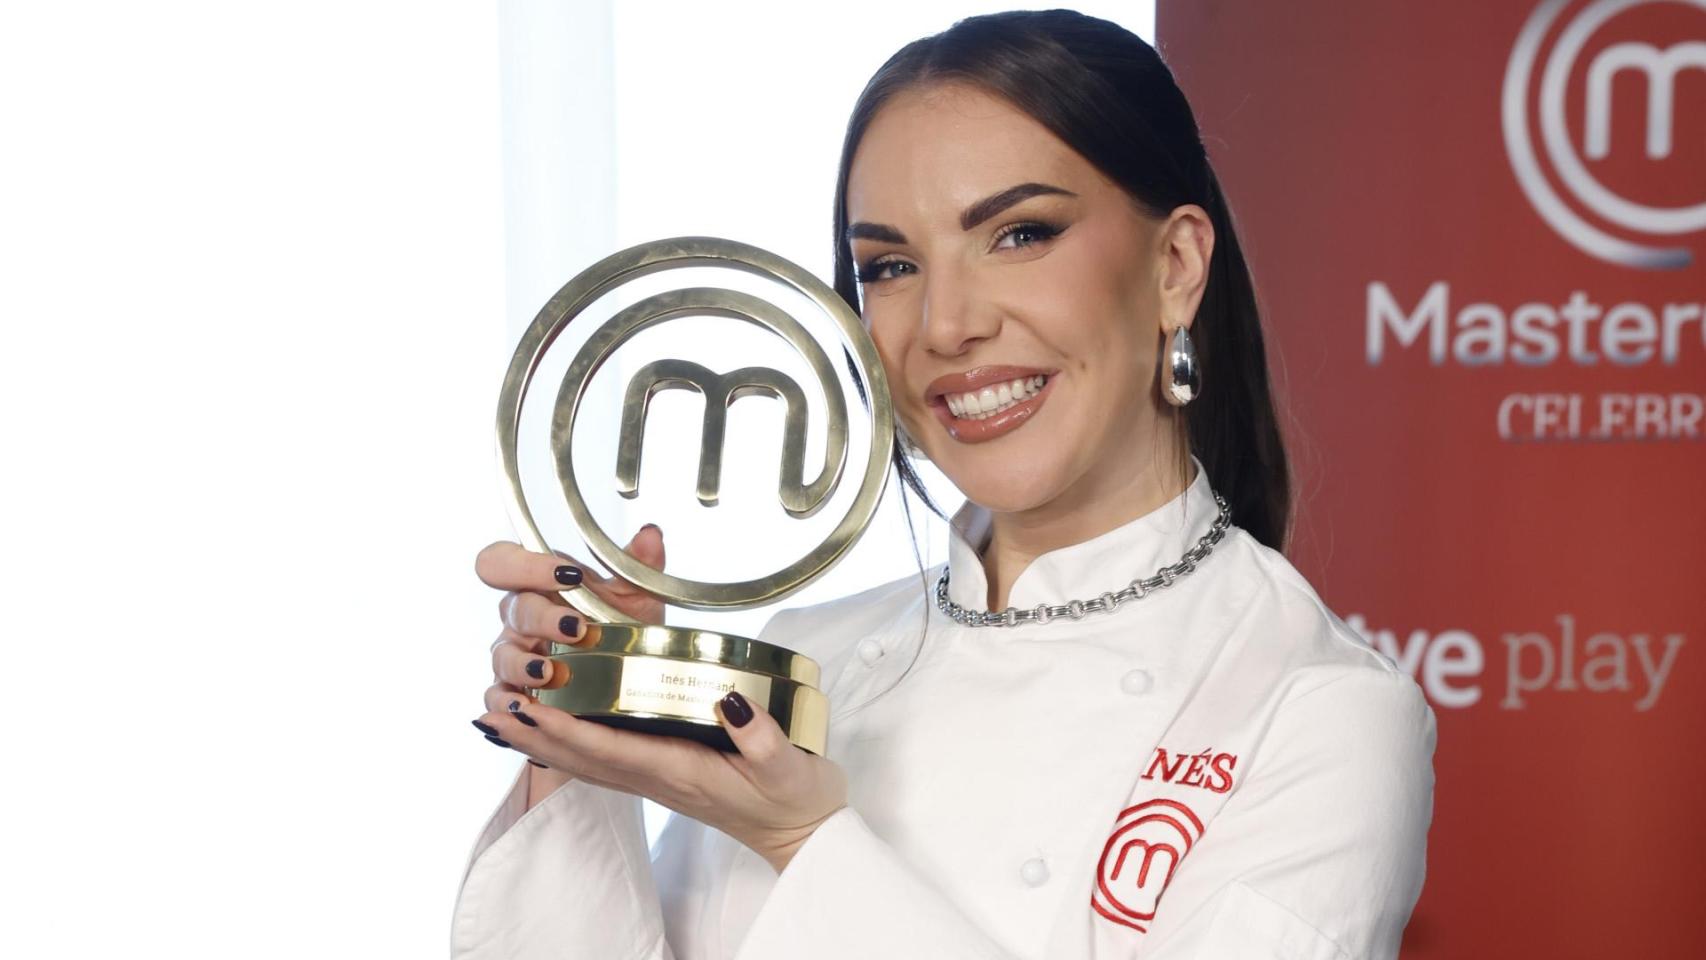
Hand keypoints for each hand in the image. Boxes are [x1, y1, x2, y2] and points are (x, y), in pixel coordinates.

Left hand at [472, 526, 847, 869]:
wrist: (801, 832)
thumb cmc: (795, 798)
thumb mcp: (788, 767)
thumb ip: (762, 737)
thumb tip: (730, 702)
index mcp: (680, 770)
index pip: (610, 750)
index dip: (565, 730)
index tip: (529, 708)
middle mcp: (658, 777)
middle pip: (581, 758)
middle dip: (534, 735)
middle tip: (492, 711)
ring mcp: (656, 779)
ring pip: (585, 762)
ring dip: (540, 742)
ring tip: (501, 719)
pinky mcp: (662, 774)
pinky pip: (602, 762)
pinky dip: (567, 747)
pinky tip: (547, 733)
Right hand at [474, 526, 668, 788]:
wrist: (628, 677)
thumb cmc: (622, 628)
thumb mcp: (636, 597)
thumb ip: (640, 564)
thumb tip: (651, 534)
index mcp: (538, 585)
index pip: (504, 562)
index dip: (526, 565)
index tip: (567, 575)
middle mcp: (519, 617)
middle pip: (512, 608)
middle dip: (542, 618)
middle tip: (576, 629)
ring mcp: (512, 656)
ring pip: (502, 654)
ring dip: (524, 664)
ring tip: (552, 673)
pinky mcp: (511, 693)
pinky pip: (496, 697)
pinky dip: (508, 702)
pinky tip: (527, 707)